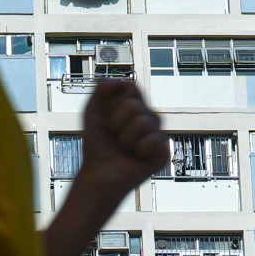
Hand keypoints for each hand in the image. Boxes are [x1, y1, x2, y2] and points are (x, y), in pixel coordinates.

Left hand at [73, 74, 167, 197]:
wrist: (98, 174)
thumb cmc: (96, 146)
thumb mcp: (92, 111)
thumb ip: (102, 89)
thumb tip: (122, 81)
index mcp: (136, 107)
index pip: (130, 86)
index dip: (113, 103)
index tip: (106, 119)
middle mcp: (149, 118)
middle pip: (134, 104)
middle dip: (116, 121)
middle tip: (114, 136)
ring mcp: (157, 135)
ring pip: (142, 121)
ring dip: (124, 137)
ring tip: (124, 148)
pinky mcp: (163, 152)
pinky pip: (153, 139)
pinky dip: (137, 149)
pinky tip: (136, 158)